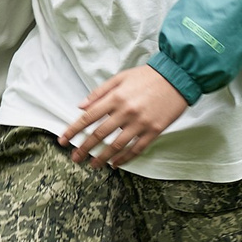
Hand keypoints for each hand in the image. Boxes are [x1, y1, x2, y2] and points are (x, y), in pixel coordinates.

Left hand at [61, 66, 189, 166]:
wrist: (178, 77)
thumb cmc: (148, 76)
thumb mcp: (120, 77)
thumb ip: (99, 92)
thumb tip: (80, 106)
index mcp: (115, 97)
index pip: (88, 117)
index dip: (73, 130)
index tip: (63, 141)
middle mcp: (126, 111)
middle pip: (100, 134)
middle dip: (84, 149)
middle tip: (75, 159)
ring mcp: (141, 123)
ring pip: (117, 146)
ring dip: (103, 158)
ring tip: (94, 165)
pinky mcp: (154, 130)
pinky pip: (137, 149)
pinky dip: (125, 158)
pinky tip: (116, 164)